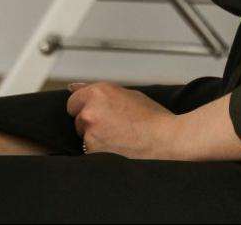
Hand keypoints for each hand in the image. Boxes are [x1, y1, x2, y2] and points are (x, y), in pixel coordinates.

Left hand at [66, 83, 193, 159]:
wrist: (166, 140)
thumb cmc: (153, 118)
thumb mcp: (129, 95)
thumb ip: (100, 92)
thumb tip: (73, 87)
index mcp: (99, 92)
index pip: (74, 100)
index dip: (85, 108)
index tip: (96, 114)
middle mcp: (90, 110)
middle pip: (77, 119)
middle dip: (90, 123)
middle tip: (113, 128)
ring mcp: (90, 132)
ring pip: (84, 136)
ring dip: (95, 139)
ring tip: (119, 140)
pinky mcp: (93, 151)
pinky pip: (90, 152)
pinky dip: (100, 152)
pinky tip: (118, 150)